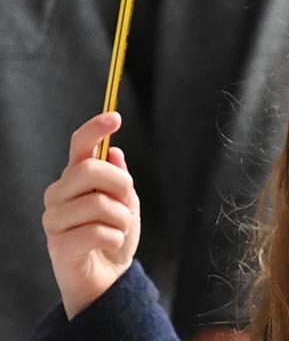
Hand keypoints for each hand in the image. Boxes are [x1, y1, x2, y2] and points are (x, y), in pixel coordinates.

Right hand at [42, 112, 140, 318]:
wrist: (107, 277)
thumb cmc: (114, 235)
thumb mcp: (125, 203)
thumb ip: (119, 179)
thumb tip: (115, 153)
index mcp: (75, 179)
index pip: (79, 146)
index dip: (95, 129)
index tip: (114, 117)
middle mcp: (58, 195)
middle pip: (89, 170)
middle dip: (120, 184)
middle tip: (126, 202)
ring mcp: (54, 220)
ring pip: (98, 203)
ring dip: (122, 218)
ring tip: (118, 229)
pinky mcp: (58, 245)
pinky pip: (98, 231)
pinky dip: (115, 238)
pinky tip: (109, 245)